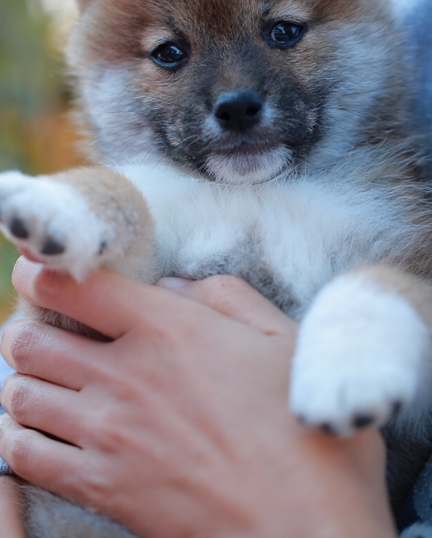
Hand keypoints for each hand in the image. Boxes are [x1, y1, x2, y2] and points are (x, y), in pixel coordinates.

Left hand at [0, 258, 395, 537]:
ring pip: (21, 393)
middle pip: (29, 339)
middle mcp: (126, 375)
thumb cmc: (306, 431)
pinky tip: (37, 432)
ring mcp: (108, 435)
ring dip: (23, 381)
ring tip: (41, 381)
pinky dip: (18, 438)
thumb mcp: (285, 340)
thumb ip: (227, 296)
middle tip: (41, 332)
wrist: (307, 530)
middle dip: (24, 329)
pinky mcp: (103, 489)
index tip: (36, 271)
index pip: (73, 285)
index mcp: (168, 328)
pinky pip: (25, 456)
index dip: (39, 270)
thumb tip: (174, 285)